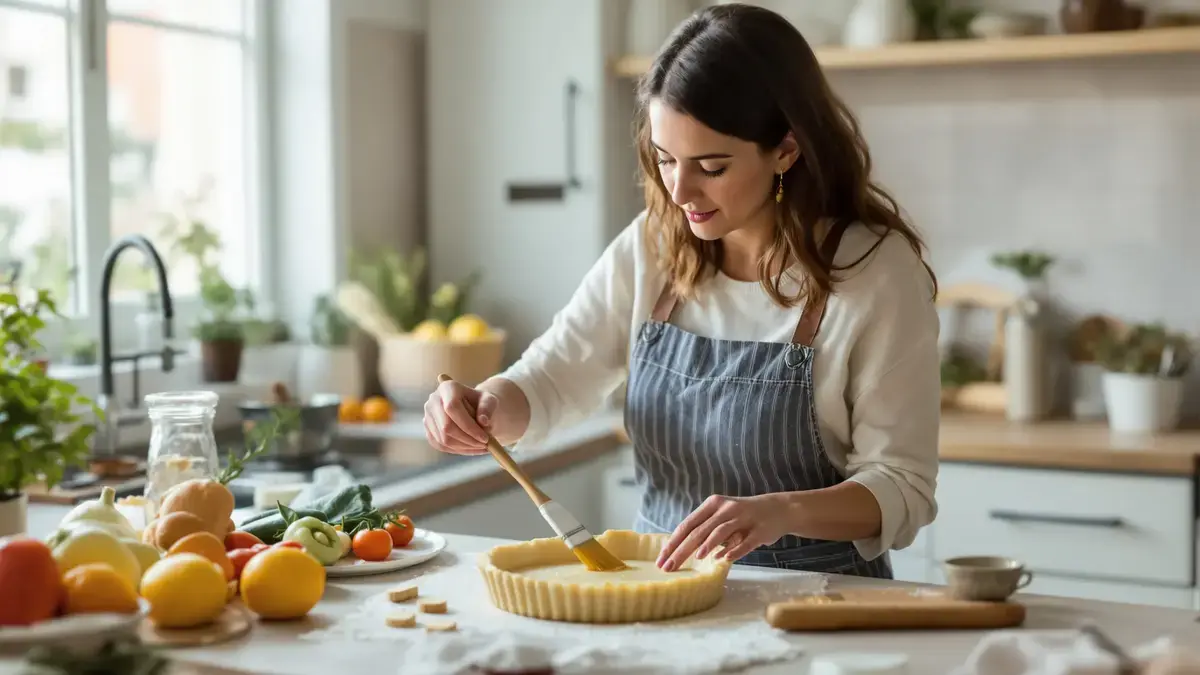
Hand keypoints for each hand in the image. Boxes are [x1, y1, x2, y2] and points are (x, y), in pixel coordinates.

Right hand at [423, 378, 498, 454]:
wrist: (470, 406)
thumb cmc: (480, 402)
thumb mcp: (489, 400)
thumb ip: (487, 408)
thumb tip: (483, 422)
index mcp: (447, 388)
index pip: (453, 408)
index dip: (468, 426)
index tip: (485, 438)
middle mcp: (433, 400)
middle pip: (446, 426)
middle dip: (468, 440)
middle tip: (485, 445)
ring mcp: (428, 416)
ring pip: (444, 439)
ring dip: (465, 447)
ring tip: (482, 447)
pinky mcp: (428, 430)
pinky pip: (441, 445)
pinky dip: (458, 450)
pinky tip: (472, 448)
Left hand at [656, 494, 791, 570]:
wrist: (779, 509)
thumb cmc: (743, 516)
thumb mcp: (721, 517)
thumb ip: (704, 529)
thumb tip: (680, 548)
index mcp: (713, 505)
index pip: (687, 524)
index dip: (673, 542)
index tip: (661, 559)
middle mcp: (726, 509)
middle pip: (699, 530)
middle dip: (683, 549)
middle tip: (669, 567)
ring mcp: (743, 518)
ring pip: (721, 531)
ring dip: (708, 544)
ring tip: (697, 557)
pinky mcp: (759, 530)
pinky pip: (745, 541)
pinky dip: (734, 550)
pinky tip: (724, 559)